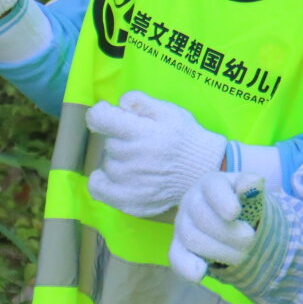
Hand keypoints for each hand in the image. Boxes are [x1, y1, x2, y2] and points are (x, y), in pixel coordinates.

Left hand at [86, 92, 227, 217]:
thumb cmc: (185, 138)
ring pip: (107, 163)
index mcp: (139, 133)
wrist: (204, 172)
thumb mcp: (168, 110)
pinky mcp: (128, 202)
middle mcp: (130, 158)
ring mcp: (128, 183)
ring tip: (140, 160)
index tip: (110, 115)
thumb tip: (118, 104)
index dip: (101, 113)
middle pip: (107, 142)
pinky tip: (117, 176)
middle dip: (119, 137)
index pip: (99, 118)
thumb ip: (140, 101)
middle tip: (141, 141)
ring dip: (118, 159)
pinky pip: (98, 188)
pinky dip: (103, 180)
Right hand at [168, 172, 263, 283]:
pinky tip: (201, 273)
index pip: (212, 187)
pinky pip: (176, 258)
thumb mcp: (250, 193)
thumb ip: (253, 187)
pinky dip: (186, 267)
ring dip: (220, 251)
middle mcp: (191, 200)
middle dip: (230, 234)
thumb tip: (253, 182)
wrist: (233, 223)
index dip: (222, 200)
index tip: (235, 213)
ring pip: (192, 239)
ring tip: (241, 255)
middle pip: (203, 218)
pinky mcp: (178, 247)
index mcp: (211, 183)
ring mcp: (182, 224)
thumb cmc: (241, 204)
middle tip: (250, 240)